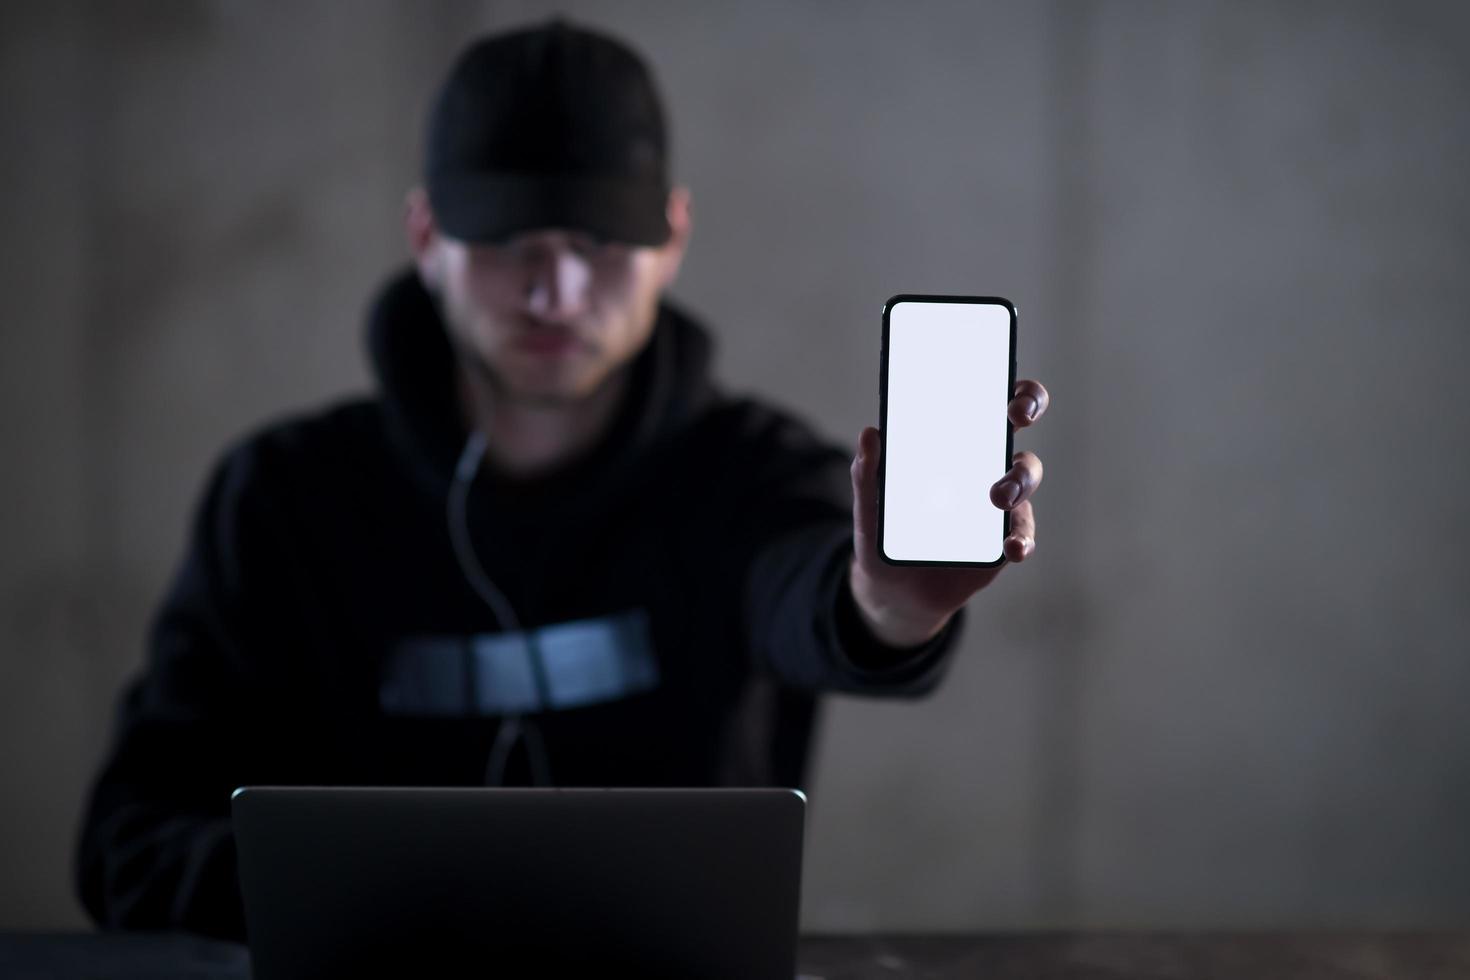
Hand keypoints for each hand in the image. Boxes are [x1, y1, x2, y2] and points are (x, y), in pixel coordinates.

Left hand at [848, 379, 1049, 646]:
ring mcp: (997, 502)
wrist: (894, 590)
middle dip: (1027, 408)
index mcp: (950, 445)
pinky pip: (1022, 532)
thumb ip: (867, 475)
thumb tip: (870, 433)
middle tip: (1015, 417)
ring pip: (1025, 476)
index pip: (984, 401)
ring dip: (1018, 479)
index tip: (1005, 385)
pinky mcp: (1002, 539)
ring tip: (997, 497)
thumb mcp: (869, 508)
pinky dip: (1022, 538)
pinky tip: (1011, 547)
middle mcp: (980, 464)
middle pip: (1016, 425)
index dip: (1006, 386)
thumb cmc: (885, 536)